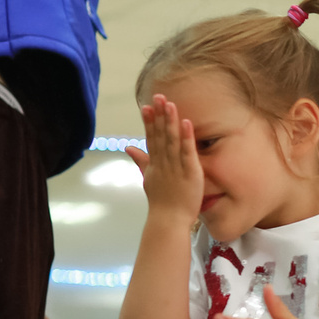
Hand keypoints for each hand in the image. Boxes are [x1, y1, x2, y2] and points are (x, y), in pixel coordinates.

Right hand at [130, 95, 203, 226]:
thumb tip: (129, 147)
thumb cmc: (161, 203)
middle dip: (159, 116)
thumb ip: (141, 162)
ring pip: (172, 140)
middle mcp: (163, 163)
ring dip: (170, 121)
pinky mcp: (190, 172)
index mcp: (155, 164)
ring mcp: (176, 167)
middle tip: (158, 96)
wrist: (168, 222)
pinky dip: (187, 137)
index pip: (151, 139)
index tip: (147, 106)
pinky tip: (186, 123)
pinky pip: (188, 152)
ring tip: (170, 104)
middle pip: (160, 135)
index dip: (149, 122)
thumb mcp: (148, 179)